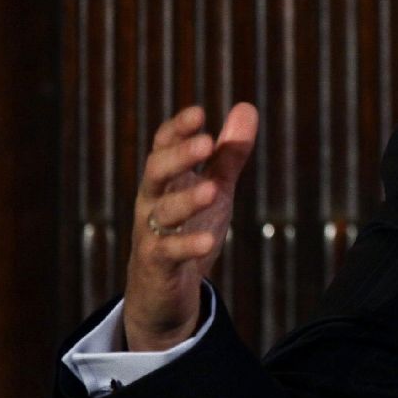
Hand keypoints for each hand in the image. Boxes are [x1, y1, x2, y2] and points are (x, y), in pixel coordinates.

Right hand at [123, 103, 258, 352]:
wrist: (164, 291)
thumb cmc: (188, 229)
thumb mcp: (214, 188)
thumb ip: (228, 153)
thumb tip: (246, 106)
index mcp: (166, 180)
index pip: (163, 147)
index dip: (177, 129)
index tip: (199, 113)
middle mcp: (152, 202)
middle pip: (156, 172)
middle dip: (178, 156)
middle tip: (205, 142)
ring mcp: (151, 233)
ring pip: (162, 212)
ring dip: (186, 200)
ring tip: (211, 190)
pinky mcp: (157, 265)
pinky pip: (168, 252)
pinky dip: (187, 245)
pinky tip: (210, 240)